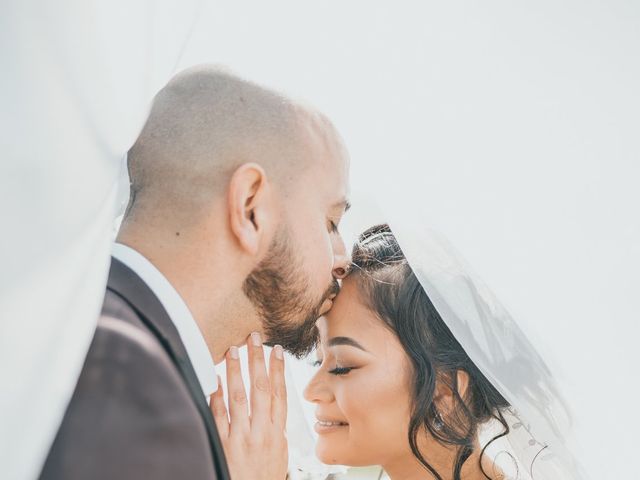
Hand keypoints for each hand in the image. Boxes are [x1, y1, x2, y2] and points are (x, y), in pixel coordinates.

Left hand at [210, 332, 287, 479]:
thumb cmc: (264, 478)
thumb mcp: (278, 453)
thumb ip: (275, 428)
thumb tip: (273, 406)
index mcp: (277, 433)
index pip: (279, 394)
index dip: (279, 370)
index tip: (277, 350)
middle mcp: (261, 432)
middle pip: (260, 388)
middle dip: (257, 361)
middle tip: (254, 338)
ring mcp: (241, 438)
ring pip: (238, 397)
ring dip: (235, 371)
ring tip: (232, 350)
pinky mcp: (222, 445)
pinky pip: (218, 416)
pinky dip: (216, 396)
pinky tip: (214, 379)